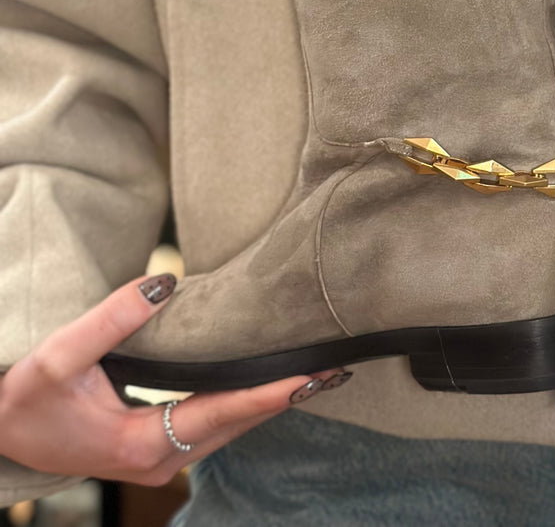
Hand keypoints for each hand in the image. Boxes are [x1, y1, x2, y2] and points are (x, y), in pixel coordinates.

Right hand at [0, 274, 349, 486]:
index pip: (220, 413)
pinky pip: (212, 428)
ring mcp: (157, 461)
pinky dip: (242, 407)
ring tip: (315, 374)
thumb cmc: (24, 397)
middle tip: (334, 368)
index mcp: (139, 443)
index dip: (269, 394)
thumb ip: (112, 319)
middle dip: (284, 398)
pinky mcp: (154, 452)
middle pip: (236, 427)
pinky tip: (265, 385)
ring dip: (267, 404)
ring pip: (227, 431)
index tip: (312, 377)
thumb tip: (164, 283)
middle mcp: (157, 460)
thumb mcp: (58, 355)